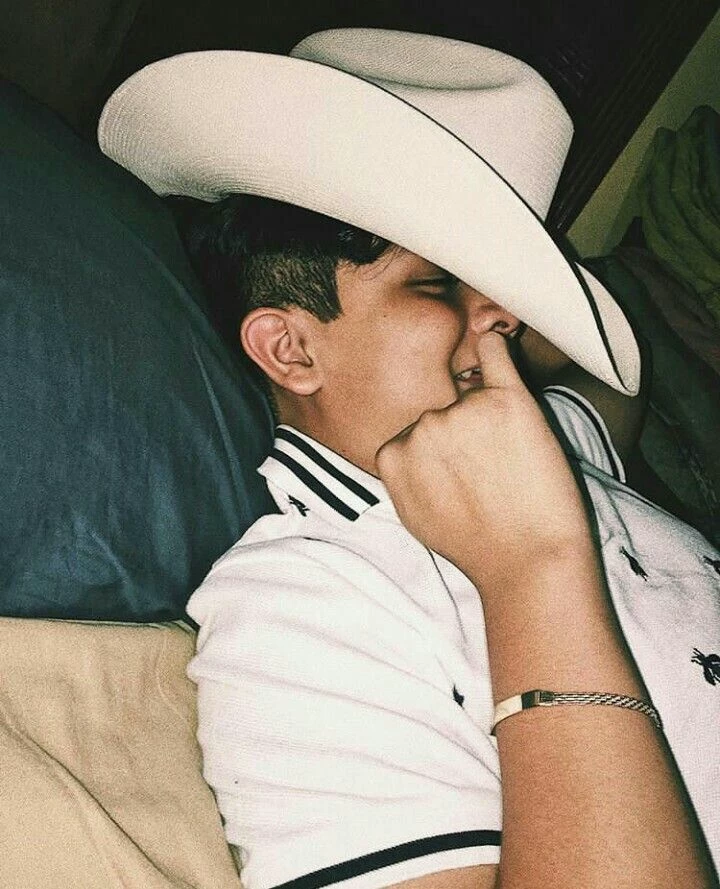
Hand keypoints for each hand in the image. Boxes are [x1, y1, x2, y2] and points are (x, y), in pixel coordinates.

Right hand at [375, 333, 593, 596]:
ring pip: (471, 398)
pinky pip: (496, 355)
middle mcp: (422, 425)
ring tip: (510, 466)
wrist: (530, 562)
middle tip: (491, 478)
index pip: (413, 436)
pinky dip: (496, 348)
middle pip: (442, 415)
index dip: (440, 458)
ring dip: (487, 420)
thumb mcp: (414, 516)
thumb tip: (404, 447)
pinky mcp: (508, 400)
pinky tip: (496, 345)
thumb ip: (402, 474)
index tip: (461, 483)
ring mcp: (464, 410)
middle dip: (463, 440)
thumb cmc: (476, 548)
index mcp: (393, 453)